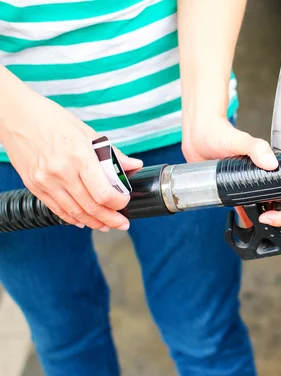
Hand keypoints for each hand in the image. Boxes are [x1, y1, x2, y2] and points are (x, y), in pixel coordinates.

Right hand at [0, 89, 141, 230]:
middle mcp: (61, 172)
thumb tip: (135, 165)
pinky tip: (84, 221)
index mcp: (79, 156)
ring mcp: (46, 181)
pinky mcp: (34, 186)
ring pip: (75, 212)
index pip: (104, 193)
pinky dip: (73, 218)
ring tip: (106, 225)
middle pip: (92, 207)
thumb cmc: (51, 119)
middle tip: (122, 223)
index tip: (125, 202)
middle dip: (111, 219)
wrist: (16, 116)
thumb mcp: (87, 132)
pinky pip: (57, 209)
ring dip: (94, 222)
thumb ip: (112, 153)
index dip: (118, 203)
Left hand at [182, 116, 280, 256]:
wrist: (198, 134)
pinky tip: (252, 232)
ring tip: (279, 241)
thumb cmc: (220, 133)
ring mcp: (250, 186)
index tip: (276, 216)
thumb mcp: (240, 140)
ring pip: (268, 209)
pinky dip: (250, 222)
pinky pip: (246, 210)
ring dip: (275, 225)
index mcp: (271, 168)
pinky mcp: (235, 191)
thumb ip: (256, 148)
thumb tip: (270, 162)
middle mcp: (264, 178)